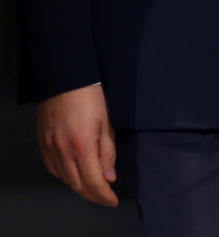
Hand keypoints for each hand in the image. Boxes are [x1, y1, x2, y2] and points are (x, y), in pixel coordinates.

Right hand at [37, 84, 118, 206]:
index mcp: (82, 146)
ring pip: (65, 179)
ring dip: (80, 187)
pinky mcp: (43, 146)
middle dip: (93, 195)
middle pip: (78, 185)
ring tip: (94, 187)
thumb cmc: (91, 97)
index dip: (104, 195)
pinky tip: (76, 174)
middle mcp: (63, 153)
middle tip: (106, 197)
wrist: (64, 79)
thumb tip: (109, 177)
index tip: (114, 200)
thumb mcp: (106, 122)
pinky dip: (67, 177)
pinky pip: (54, 170)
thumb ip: (107, 151)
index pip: (93, 182)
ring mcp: (50, 150)